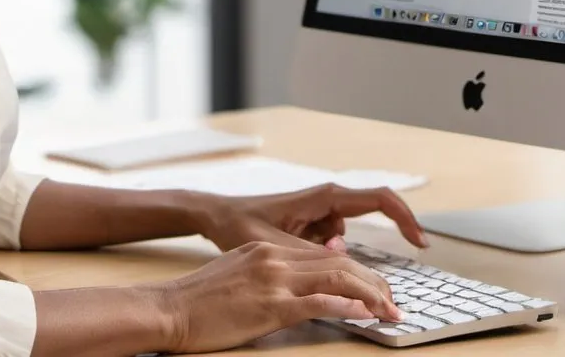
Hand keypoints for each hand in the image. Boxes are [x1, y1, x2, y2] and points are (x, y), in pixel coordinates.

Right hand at [155, 240, 401, 352]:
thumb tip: (299, 287)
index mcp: (268, 250)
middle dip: (372, 282)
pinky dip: (347, 306)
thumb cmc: (199, 300)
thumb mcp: (238, 274)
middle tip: (394, 301)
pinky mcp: (270, 305)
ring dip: (369, 294)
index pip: (324, 257)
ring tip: (390, 309)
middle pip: (338, 263)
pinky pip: (319, 303)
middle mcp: (275, 257)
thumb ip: (269, 273)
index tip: (374, 288)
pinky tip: (365, 313)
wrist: (170, 308)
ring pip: (336, 278)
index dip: (356, 272)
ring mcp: (274, 279)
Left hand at [199, 183, 427, 252]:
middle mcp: (328, 200)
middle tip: (380, 295)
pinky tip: (294, 254)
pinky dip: (324, 258)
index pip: (380, 199)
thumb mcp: (278, 243)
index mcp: (326, 195)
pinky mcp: (312, 225)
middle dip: (373, 260)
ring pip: (347, 243)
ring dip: (336, 259)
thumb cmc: (241, 222)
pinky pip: (332, 246)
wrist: (217, 216)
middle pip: (371, 224)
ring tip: (297, 253)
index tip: (422, 243)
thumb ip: (312, 253)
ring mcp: (321, 212)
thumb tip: (344, 260)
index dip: (406, 218)